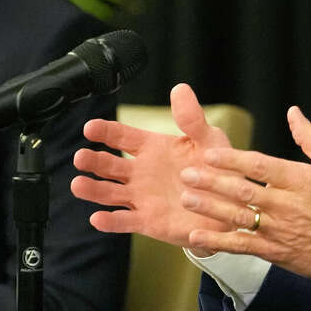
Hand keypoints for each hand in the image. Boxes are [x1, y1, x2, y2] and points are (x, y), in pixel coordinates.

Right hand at [70, 83, 236, 249]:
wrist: (232, 206)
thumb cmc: (220, 169)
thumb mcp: (209, 139)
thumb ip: (192, 118)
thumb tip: (180, 88)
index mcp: (153, 148)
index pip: (122, 136)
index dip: (105, 131)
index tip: (90, 128)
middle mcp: (142, 172)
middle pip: (109, 165)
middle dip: (93, 161)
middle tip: (80, 157)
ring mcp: (142, 197)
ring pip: (110, 193)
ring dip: (93, 189)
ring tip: (78, 184)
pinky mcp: (149, 221)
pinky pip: (126, 221)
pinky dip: (110, 221)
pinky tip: (97, 218)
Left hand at [180, 105, 310, 284]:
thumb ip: (310, 137)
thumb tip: (293, 112)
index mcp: (300, 180)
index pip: (260, 166)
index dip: (233, 160)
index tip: (210, 153)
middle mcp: (287, 205)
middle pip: (243, 191)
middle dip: (212, 182)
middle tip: (187, 174)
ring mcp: (280, 230)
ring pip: (238, 218)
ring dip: (210, 209)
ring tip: (186, 199)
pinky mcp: (276, 252)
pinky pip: (243, 247)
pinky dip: (219, 243)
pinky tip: (197, 238)